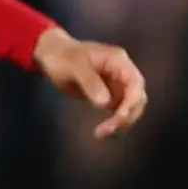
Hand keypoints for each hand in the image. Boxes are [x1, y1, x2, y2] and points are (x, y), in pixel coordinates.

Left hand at [32, 28, 148, 139]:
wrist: (51, 55)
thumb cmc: (62, 57)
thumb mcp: (73, 66)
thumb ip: (89, 82)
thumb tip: (105, 103)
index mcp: (118, 61)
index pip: (135, 82)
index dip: (132, 100)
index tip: (121, 115)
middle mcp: (123, 74)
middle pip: (137, 97)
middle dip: (127, 115)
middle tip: (108, 129)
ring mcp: (117, 85)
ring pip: (130, 107)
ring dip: (121, 122)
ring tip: (102, 133)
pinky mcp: (110, 96)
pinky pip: (119, 111)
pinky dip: (114, 122)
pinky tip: (102, 131)